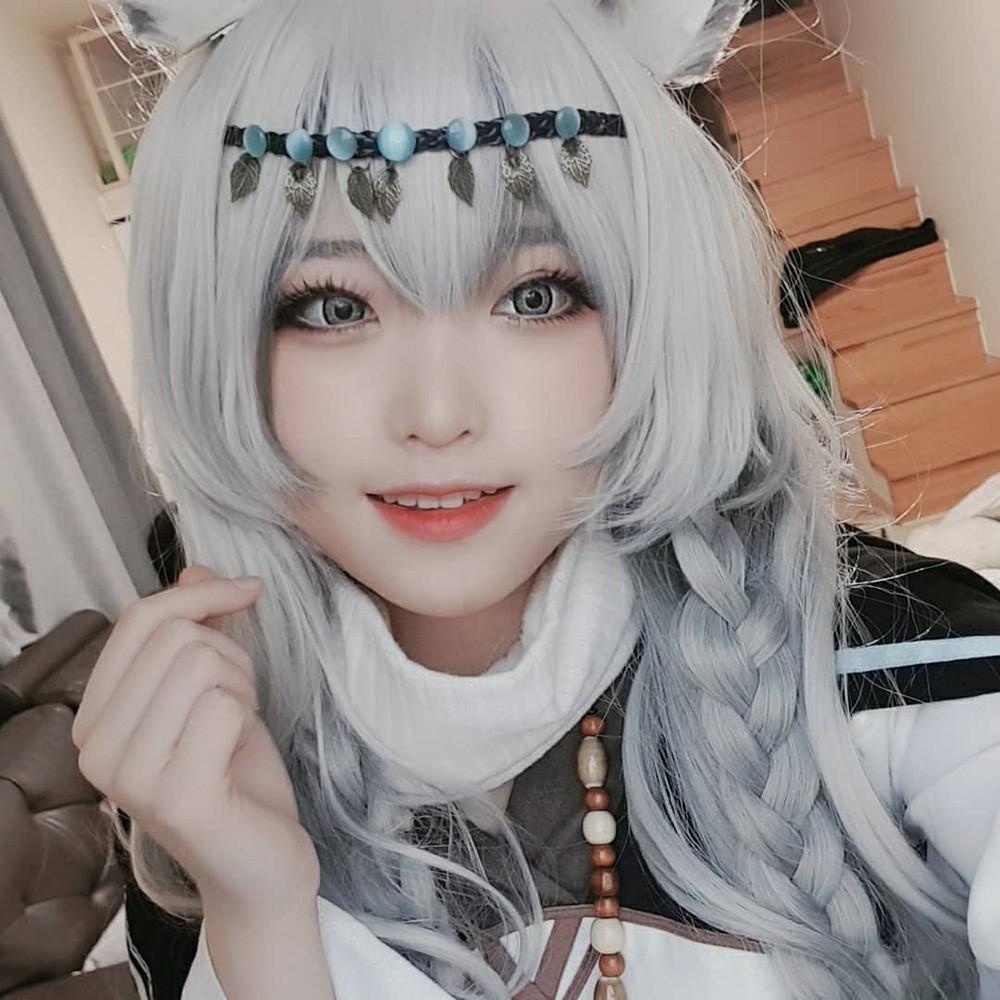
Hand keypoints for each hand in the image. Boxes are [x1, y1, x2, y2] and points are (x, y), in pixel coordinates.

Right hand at [72, 565, 319, 911]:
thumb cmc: (235, 775)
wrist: (261, 863)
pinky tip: (239, 753)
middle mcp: (95, 750)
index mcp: (95, 719)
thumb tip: (195, 568)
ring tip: (237, 727)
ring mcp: (130, 778)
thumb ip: (196, 631)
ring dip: (240, 685)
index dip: (201, 593)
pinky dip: (248, 716)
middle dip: (230, 654)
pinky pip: (223, 705)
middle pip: (176, 638)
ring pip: (200, 664)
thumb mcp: (213, 688)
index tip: (245, 590)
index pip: (137, 620)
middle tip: (239, 698)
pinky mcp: (176, 798)